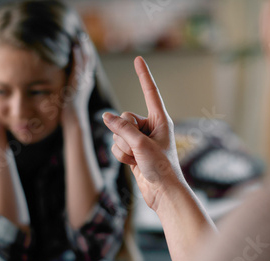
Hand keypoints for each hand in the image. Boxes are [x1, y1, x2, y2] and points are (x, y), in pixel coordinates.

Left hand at [61, 33, 96, 126]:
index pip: (88, 64)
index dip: (86, 53)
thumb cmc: (70, 112)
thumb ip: (69, 87)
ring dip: (83, 48)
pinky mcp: (78, 84)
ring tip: (79, 37)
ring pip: (86, 60)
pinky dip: (78, 56)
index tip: (82, 43)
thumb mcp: (70, 96)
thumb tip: (64, 84)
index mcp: (87, 83)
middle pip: (90, 59)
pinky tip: (74, 47)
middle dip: (86, 47)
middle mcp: (87, 81)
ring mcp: (84, 82)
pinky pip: (79, 67)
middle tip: (82, 36)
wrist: (74, 120)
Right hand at [103, 57, 184, 210]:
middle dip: (125, 133)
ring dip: (123, 148)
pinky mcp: (133, 152)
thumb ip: (123, 128)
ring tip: (137, 159)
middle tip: (138, 148)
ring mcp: (141, 140)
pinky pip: (117, 145)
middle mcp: (151, 127)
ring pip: (118, 133)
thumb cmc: (161, 167)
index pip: (150, 92)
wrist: (163, 193)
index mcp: (161, 120)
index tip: (138, 59)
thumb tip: (106, 116)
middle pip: (125, 117)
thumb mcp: (142, 145)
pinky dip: (121, 155)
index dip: (143, 75)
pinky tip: (133, 164)